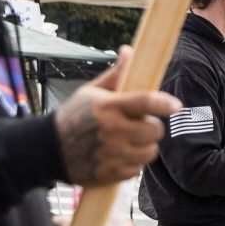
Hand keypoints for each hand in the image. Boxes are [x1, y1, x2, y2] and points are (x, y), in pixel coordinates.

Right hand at [55, 46, 182, 184]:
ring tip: (129, 141)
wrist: (49, 149)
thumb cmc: (74, 116)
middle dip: (151, 127)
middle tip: (139, 125)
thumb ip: (116, 75)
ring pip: (150, 152)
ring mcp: (112, 154)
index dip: (164, 103)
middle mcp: (111, 130)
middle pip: (155, 130)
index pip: (144, 102)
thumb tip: (129, 51)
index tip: (176, 106)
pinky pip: (137, 169)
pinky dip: (132, 164)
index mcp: (107, 107)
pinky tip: (118, 156)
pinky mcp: (111, 174)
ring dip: (144, 147)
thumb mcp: (91, 92)